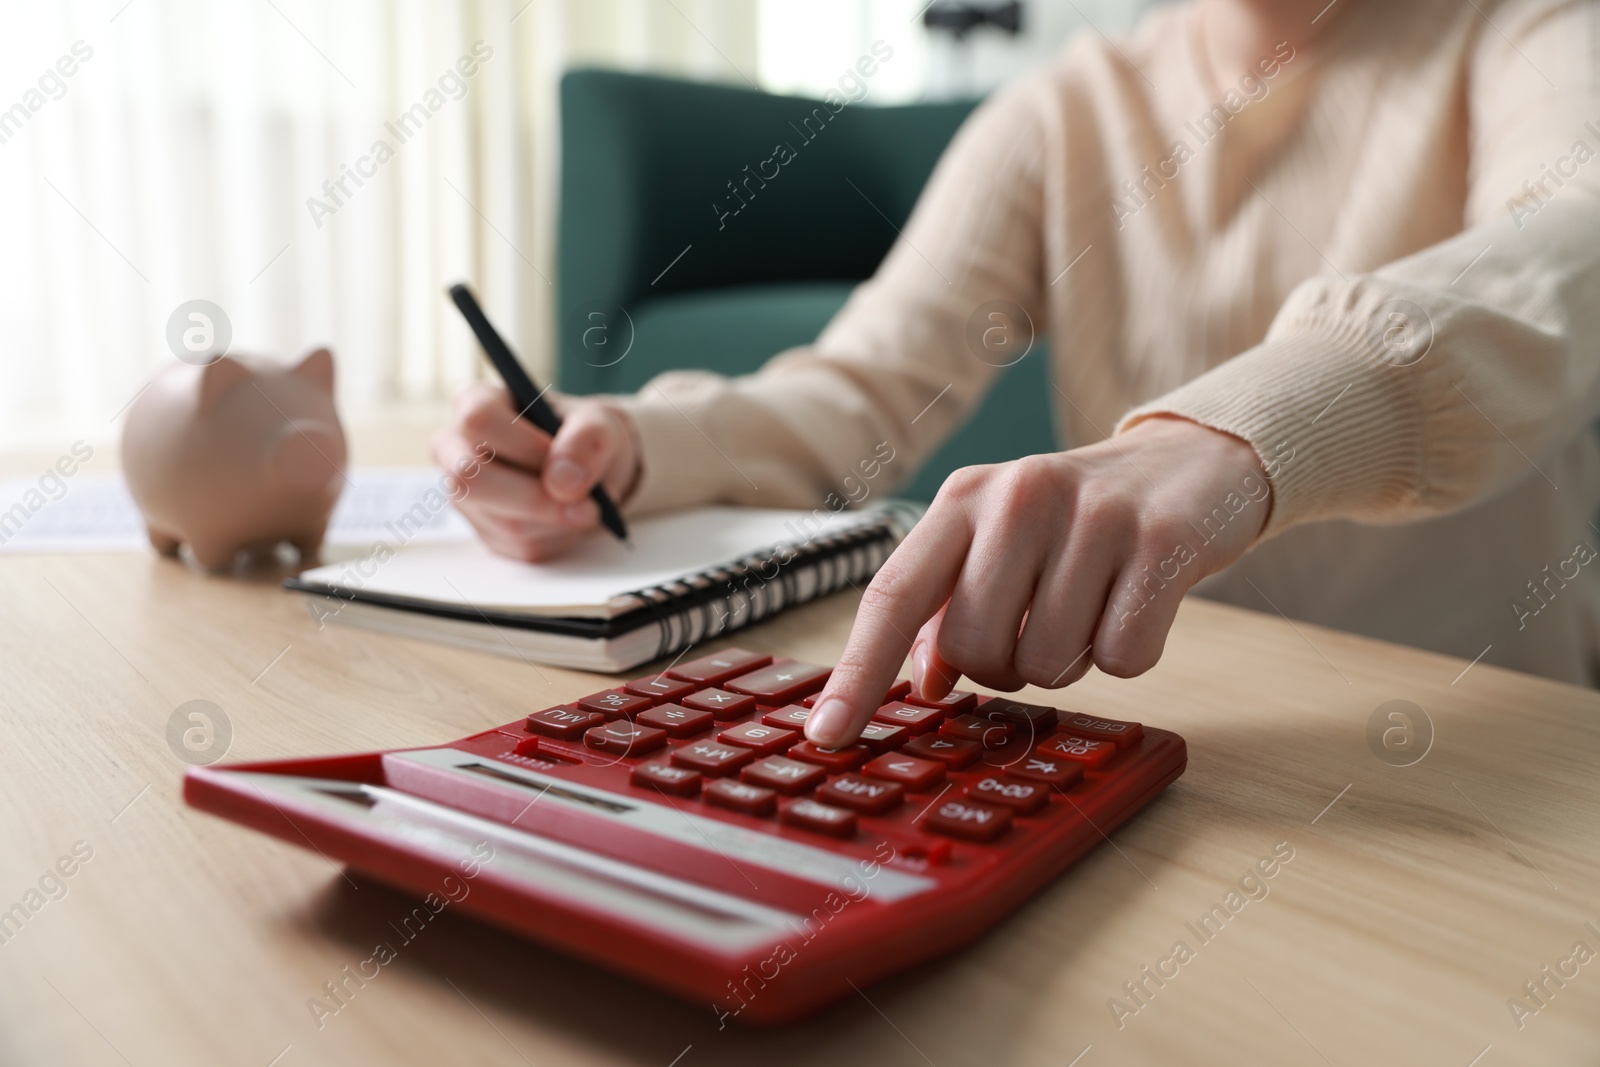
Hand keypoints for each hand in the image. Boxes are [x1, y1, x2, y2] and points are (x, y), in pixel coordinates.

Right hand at [431, 383, 639, 560]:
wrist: (588, 468)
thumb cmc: (583, 435)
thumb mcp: (599, 423)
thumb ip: (587, 440)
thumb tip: (563, 482)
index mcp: (477, 404)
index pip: (479, 420)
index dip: (523, 445)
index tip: (563, 461)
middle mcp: (458, 449)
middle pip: (470, 479)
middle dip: (536, 498)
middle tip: (589, 507)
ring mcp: (466, 495)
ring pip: (504, 521)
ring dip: (558, 521)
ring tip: (589, 505)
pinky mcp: (486, 532)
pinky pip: (521, 546)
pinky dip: (558, 537)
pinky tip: (569, 518)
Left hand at [804, 417, 1270, 746]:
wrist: (1192, 462)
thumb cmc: (1077, 520)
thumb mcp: (998, 542)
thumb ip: (948, 604)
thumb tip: (925, 681)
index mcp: (964, 497)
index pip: (891, 596)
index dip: (857, 673)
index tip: (827, 736)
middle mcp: (1020, 496)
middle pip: (975, 649)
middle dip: (1004, 667)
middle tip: (1037, 626)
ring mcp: (1093, 517)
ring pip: (1048, 664)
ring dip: (1069, 660)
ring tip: (1090, 606)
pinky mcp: (1160, 543)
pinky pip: (1122, 660)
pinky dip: (1127, 654)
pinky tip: (1135, 604)